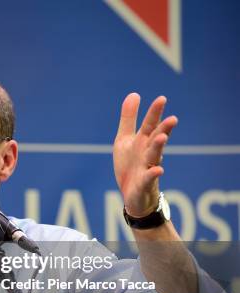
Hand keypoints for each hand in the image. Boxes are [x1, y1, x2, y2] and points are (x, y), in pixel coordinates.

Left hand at [113, 93, 176, 216]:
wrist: (132, 193)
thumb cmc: (130, 164)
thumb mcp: (125, 139)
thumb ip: (129, 119)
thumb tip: (135, 94)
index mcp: (143, 141)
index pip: (150, 125)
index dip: (155, 113)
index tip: (161, 98)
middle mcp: (148, 152)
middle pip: (156, 139)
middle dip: (163, 129)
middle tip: (172, 118)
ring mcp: (147, 167)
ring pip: (154, 156)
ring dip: (158, 147)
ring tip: (162, 137)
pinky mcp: (143, 183)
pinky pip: (148, 178)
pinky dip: (153, 174)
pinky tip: (158, 169)